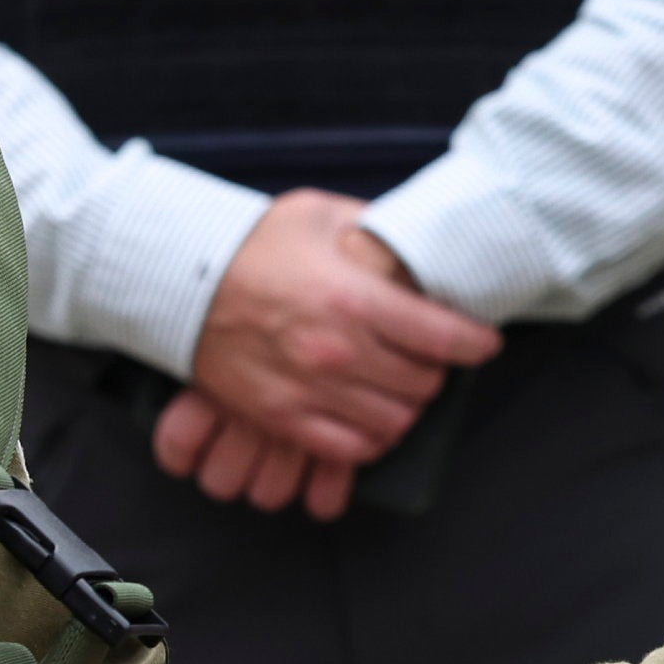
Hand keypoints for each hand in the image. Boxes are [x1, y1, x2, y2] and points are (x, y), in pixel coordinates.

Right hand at [163, 195, 501, 517]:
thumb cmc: (253, 244)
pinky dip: (372, 439)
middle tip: (429, 357)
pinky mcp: (282, 418)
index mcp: (354, 298)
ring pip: (394, 421)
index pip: (443, 336)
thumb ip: (374, 228)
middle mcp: (338, 351)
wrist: (179, 281)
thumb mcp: (319, 215)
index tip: (484, 343)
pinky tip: (372, 417)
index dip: (475, 343)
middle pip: (423, 383)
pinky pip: (351, 448)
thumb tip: (414, 243)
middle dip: (436, 370)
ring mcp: (309, 391)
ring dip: (406, 406)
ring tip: (401, 386)